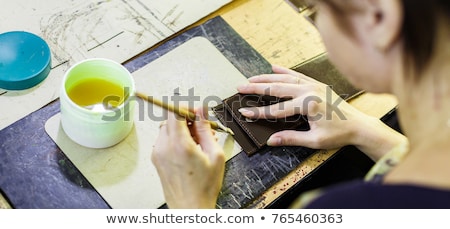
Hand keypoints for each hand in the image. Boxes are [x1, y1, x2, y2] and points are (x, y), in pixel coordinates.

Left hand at [151, 109, 224, 208]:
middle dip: (186, 120)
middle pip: (170, 120)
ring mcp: (158, 154)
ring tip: (198, 142)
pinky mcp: (156, 160)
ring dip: (181, 130)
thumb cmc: (204, 187)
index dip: (187, 108)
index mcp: (180, 145)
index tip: (197, 112)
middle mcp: (165, 147)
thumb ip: (206, 129)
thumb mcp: (214, 155)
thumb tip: (202, 110)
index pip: (175, 112)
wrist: (190, 208)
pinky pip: (164, 140)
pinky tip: (189, 150)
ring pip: (167, 129)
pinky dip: (175, 139)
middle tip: (201, 130)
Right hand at [237, 65, 382, 153]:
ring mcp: (314, 85)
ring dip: (267, 77)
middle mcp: (309, 91)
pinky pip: (297, 75)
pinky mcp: (317, 84)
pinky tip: (274, 67)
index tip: (244, 111)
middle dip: (256, 88)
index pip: (276, 109)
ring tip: (251, 78)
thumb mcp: (314, 140)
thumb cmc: (339, 134)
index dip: (258, 112)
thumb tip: (271, 140)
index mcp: (308, 105)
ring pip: (285, 78)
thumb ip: (291, 138)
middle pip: (276, 88)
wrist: (359, 126)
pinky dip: (284, 70)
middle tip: (240, 87)